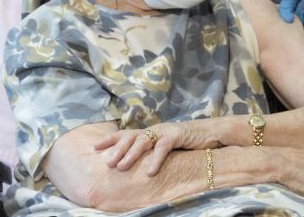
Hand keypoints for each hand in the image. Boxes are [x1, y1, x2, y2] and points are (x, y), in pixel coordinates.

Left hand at [93, 121, 208, 175]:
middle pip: (130, 136)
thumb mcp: (164, 147)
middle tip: (107, 163)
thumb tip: (133, 165)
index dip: (110, 139)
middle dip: (117, 149)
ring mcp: (165, 131)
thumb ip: (151, 153)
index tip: (94, 147)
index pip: (125, 134)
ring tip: (121, 167)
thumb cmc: (185, 143)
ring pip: (143, 141)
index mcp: (149, 133)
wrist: (209, 132)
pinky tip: (149, 172)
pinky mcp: (177, 135)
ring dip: (131, 154)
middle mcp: (154, 130)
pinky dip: (155, 159)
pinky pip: (163, 148)